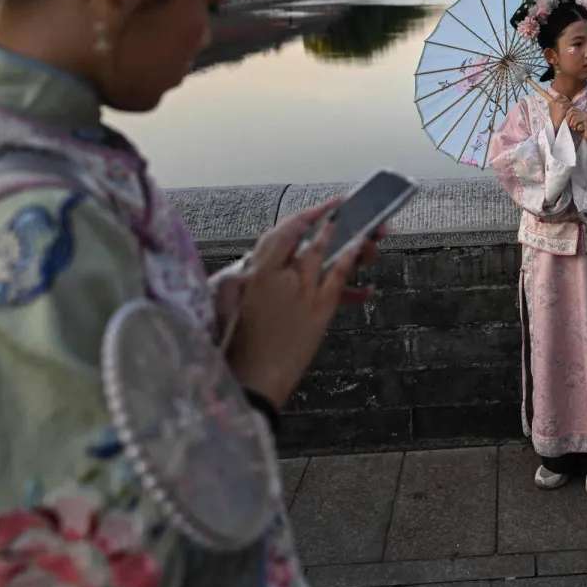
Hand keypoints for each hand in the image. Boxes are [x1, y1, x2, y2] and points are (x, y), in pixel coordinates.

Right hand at [226, 201, 357, 407]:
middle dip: (329, 224)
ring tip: (355, 228)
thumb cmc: (237, 344)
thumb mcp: (226, 304)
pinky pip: (340, 275)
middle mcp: (283, 275)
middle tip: (342, 214)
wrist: (257, 376)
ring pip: (327, 253)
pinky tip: (360, 251)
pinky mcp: (322, 307)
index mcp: (257, 272)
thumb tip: (247, 268)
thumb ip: (237, 281)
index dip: (304, 217)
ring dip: (342, 238)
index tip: (318, 210)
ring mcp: (305, 289)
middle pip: (310, 240)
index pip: (283, 233)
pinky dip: (350, 260)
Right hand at [548, 92, 571, 130]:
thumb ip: (556, 105)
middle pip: (564, 98)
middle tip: (568, 109)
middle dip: (567, 102)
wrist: (555, 125)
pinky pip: (570, 105)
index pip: (559, 96)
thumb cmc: (555, 120)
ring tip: (568, 112)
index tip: (565, 103)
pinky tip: (569, 113)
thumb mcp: (553, 111)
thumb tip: (561, 101)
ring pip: (568, 101)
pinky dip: (571, 109)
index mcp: (551, 102)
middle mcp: (554, 101)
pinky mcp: (562, 106)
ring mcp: (558, 103)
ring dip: (570, 106)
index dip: (563, 99)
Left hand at [567, 108, 586, 146]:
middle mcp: (584, 113)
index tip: (568, 121)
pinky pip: (577, 120)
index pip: (572, 108)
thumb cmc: (582, 131)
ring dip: (572, 123)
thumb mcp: (575, 124)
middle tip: (570, 125)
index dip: (568, 114)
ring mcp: (586, 116)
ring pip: (574, 117)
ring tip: (574, 128)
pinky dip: (575, 125)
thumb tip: (565, 118)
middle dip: (568, 119)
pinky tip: (576, 129)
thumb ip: (571, 120)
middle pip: (572, 112)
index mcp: (582, 112)